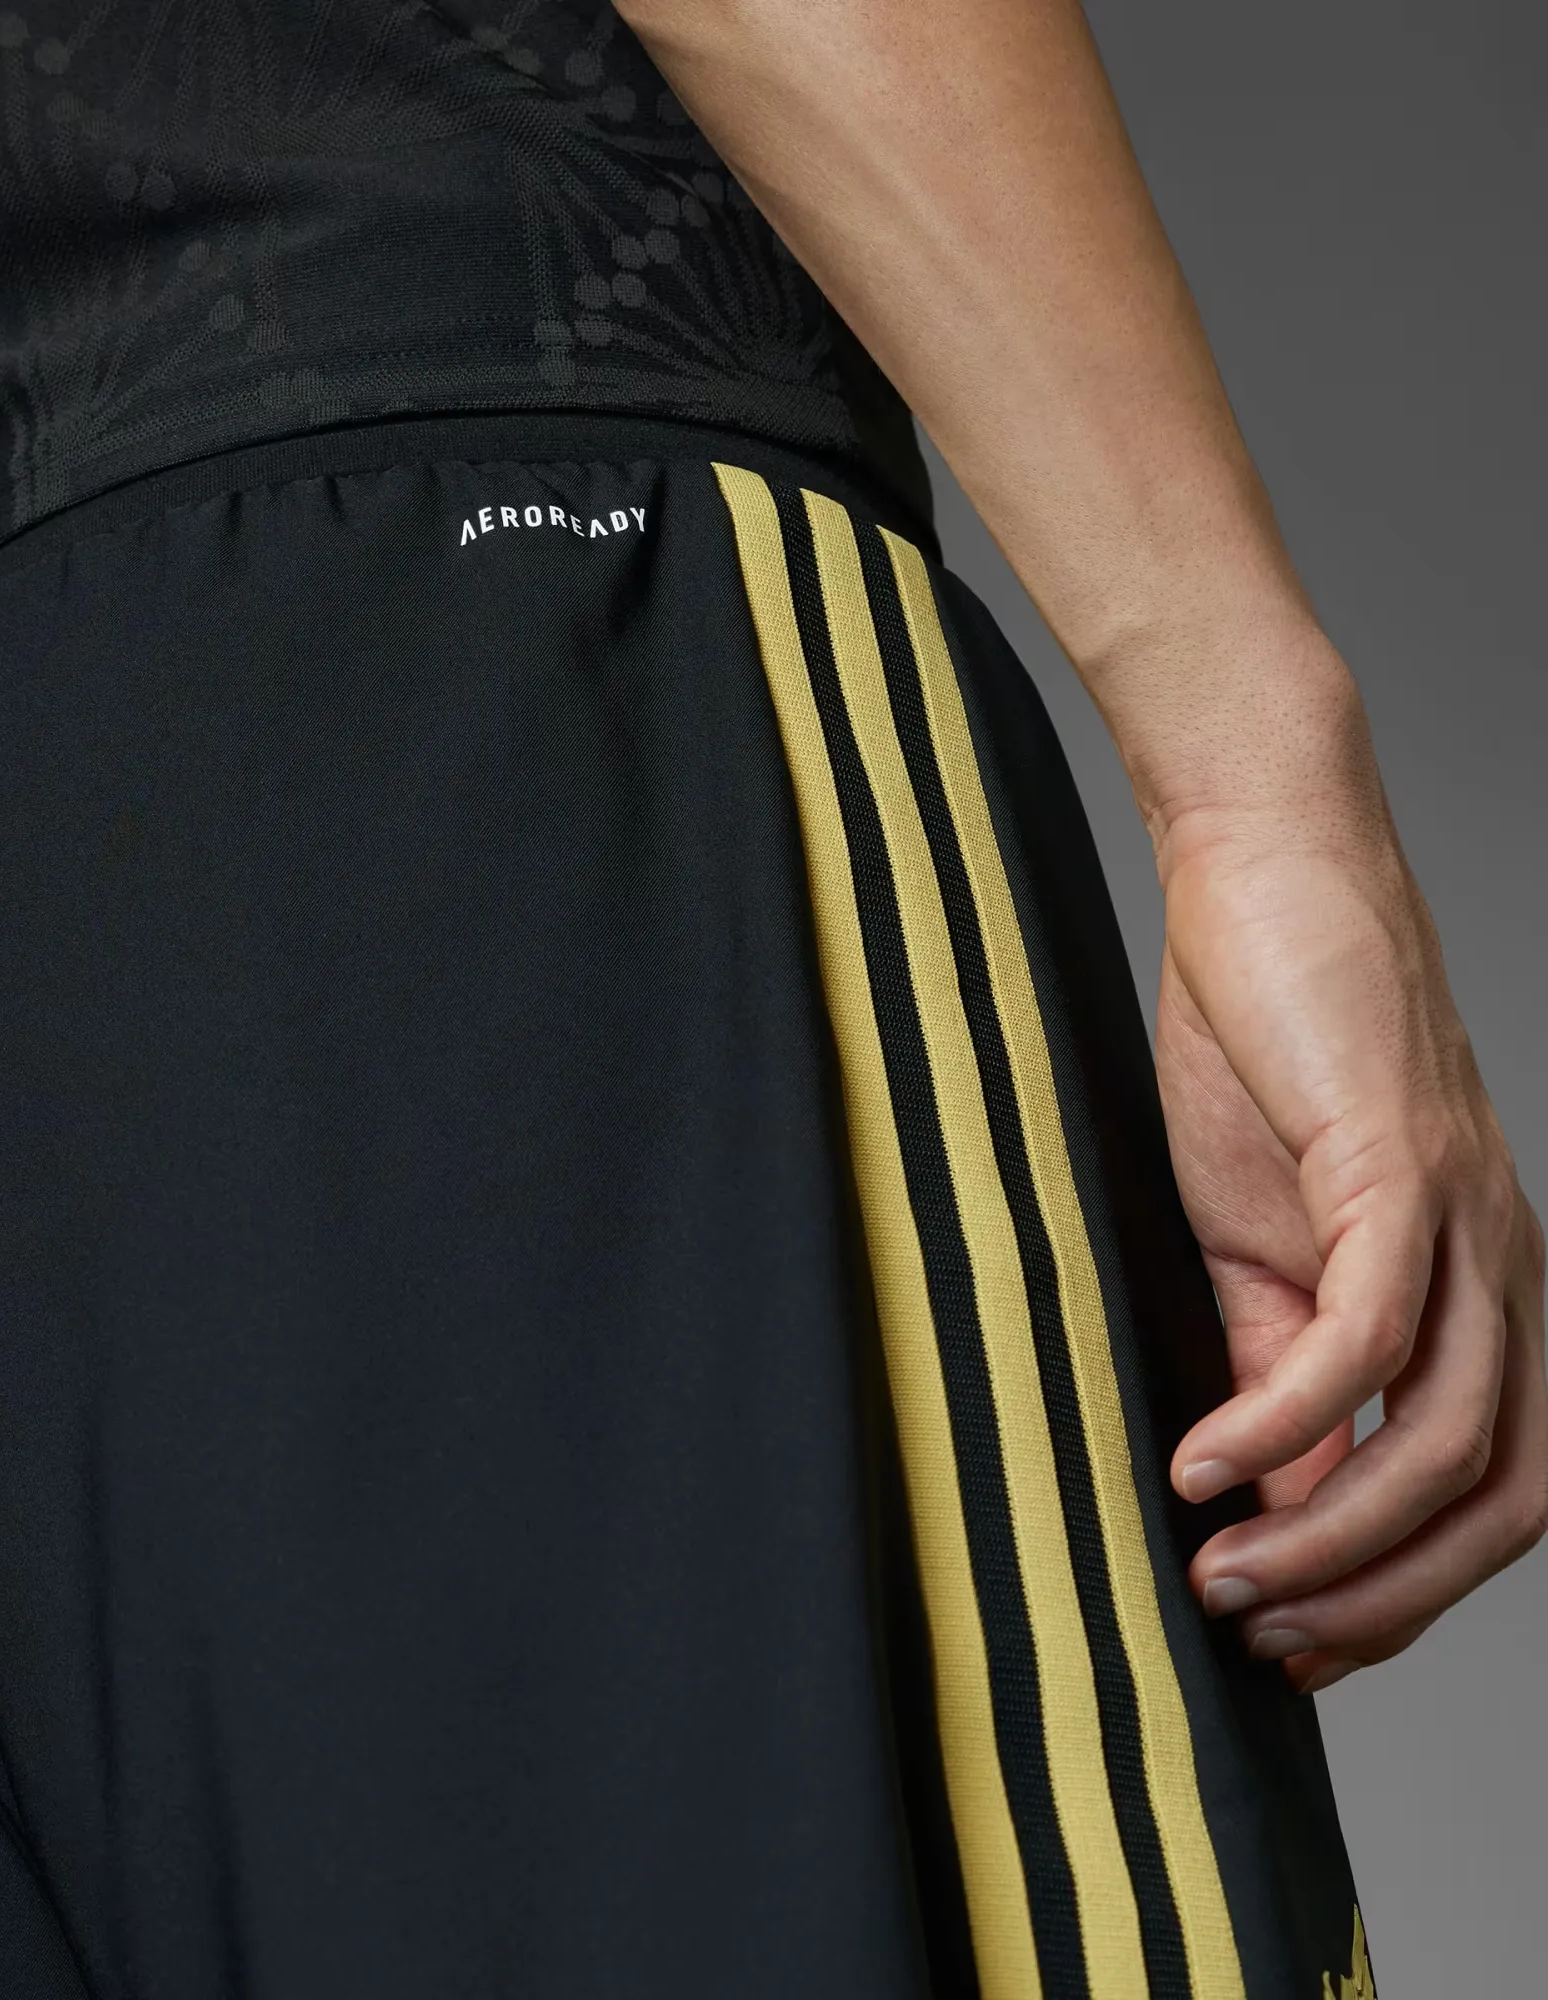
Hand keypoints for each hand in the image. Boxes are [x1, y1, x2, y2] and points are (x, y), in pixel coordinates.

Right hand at [1154, 809, 1546, 1692]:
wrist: (1263, 876)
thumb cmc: (1264, 1044)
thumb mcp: (1262, 1235)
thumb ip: (1280, 1357)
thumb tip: (1277, 1486)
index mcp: (1485, 1290)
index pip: (1493, 1487)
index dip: (1410, 1592)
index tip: (1294, 1642)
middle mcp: (1508, 1268)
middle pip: (1509, 1494)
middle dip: (1393, 1600)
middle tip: (1265, 1638)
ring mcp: (1468, 1220)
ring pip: (1451, 1435)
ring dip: (1337, 1537)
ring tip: (1223, 1575)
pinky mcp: (1399, 1167)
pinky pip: (1366, 1333)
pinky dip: (1285, 1420)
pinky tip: (1202, 1464)